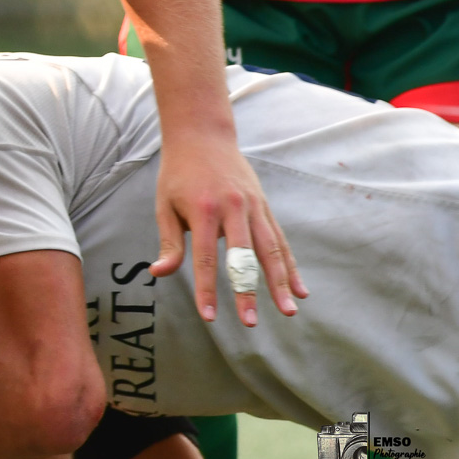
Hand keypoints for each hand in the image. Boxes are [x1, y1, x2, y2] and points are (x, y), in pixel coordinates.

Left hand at [150, 131, 304, 326]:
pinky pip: (280, 240)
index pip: (204, 259)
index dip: (206, 290)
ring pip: (271, 250)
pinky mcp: (265, 207)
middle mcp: (233, 209)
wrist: (202, 136)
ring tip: (289, 311)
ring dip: (281, 283)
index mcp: (203, 211)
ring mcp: (253, 207)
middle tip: (251, 322)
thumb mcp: (165, 205)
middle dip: (248, 292)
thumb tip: (158, 274)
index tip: (209, 317)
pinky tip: (300, 289)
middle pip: (243, 257)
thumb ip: (169, 243)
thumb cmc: (178, 175)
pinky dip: (290, 265)